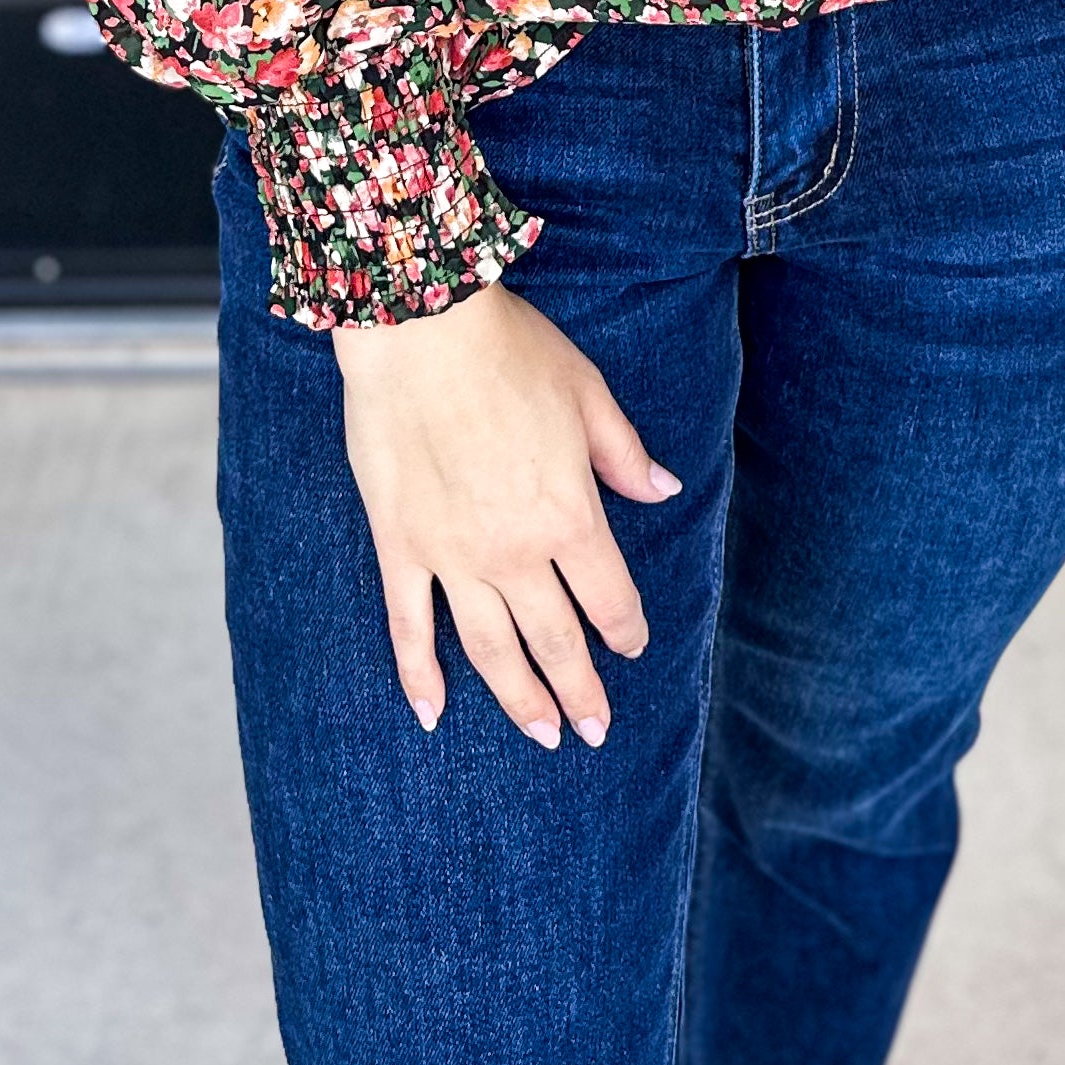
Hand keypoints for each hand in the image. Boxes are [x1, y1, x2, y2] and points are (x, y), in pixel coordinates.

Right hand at [331, 280, 679, 746]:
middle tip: (594, 730)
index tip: (632, 648)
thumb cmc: (509, 350)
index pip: (608, 596)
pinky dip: (419, 676)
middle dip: (580, 689)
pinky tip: (432, 714)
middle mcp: (515, 551)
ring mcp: (452, 556)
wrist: (420, 329)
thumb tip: (664, 491)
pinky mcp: (400, 547)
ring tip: (542, 735)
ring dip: (519, 699)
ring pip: (491, 649)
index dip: (625, 629)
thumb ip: (624, 453)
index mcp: (569, 515)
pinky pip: (409, 626)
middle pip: (555, 639)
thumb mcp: (587, 392)